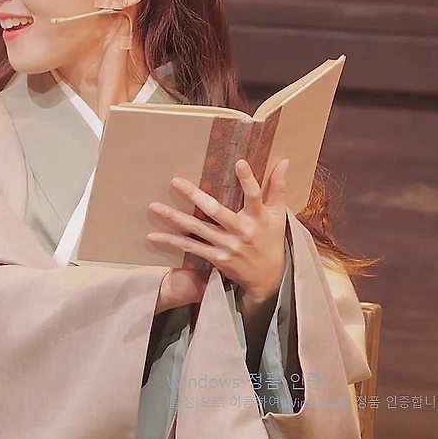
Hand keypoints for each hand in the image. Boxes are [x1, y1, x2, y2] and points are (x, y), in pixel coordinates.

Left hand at [147, 159, 289, 307]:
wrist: (268, 278)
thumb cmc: (271, 239)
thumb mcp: (279, 214)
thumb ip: (277, 187)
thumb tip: (284, 161)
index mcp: (258, 217)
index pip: (254, 196)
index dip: (248, 180)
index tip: (239, 162)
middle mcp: (242, 231)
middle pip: (216, 211)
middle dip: (195, 196)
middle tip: (175, 181)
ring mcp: (227, 246)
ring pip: (198, 230)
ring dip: (175, 218)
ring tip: (154, 206)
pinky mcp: (216, 258)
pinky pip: (191, 248)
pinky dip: (172, 242)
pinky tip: (153, 236)